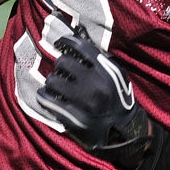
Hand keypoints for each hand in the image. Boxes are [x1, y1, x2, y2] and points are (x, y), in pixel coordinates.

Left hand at [36, 26, 151, 162]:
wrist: (125, 130)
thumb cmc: (119, 99)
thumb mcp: (117, 75)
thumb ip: (100, 58)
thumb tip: (81, 38)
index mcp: (106, 71)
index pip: (82, 47)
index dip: (67, 41)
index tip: (60, 43)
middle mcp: (94, 84)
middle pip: (64, 62)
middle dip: (60, 63)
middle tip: (61, 68)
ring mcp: (82, 102)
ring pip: (53, 81)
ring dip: (52, 80)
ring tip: (54, 83)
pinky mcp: (73, 118)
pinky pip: (49, 101)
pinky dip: (43, 96)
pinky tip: (44, 95)